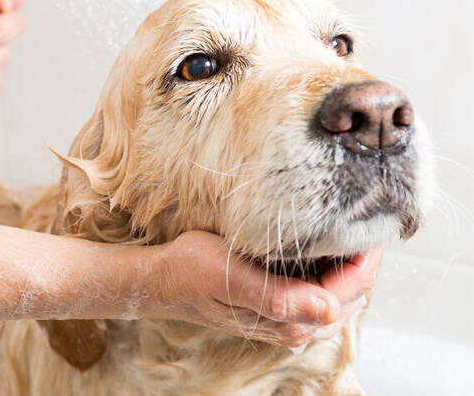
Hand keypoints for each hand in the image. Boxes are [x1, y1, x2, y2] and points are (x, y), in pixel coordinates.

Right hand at [146, 231, 380, 346]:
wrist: (164, 280)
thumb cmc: (192, 272)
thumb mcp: (232, 276)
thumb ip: (280, 297)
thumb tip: (329, 310)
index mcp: (291, 320)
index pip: (353, 286)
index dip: (368, 252)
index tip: (374, 216)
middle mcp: (297, 326)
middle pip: (353, 290)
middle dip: (363, 255)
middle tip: (366, 213)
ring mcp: (290, 319)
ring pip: (340, 290)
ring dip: (348, 261)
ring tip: (349, 224)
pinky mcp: (281, 308)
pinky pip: (321, 288)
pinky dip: (330, 266)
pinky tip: (322, 243)